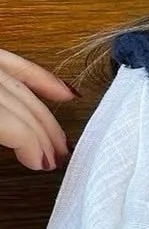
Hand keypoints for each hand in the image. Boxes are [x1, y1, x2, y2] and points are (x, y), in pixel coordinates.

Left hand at [0, 48, 74, 170]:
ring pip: (24, 89)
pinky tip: (63, 91)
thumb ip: (2, 133)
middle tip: (56, 157)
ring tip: (60, 137)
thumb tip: (22, 153)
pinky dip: (40, 77)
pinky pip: (16, 63)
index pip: (17, 127)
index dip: (33, 148)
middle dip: (43, 136)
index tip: (40, 164)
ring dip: (46, 115)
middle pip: (24, 108)